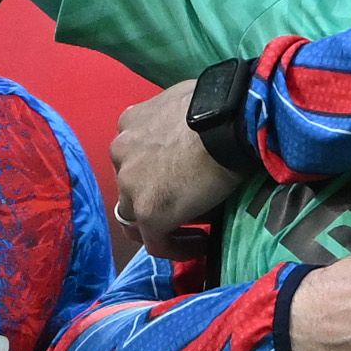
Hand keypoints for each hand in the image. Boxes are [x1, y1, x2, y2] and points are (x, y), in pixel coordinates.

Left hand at [112, 80, 237, 245]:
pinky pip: (156, 243)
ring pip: (135, 216)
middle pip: (130, 184)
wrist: (229, 121)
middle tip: (188, 203)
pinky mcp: (148, 212)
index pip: (134, 154)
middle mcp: (121, 152)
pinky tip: (201, 244)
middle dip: (154, 195)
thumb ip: (178, 122)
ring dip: (161, 223)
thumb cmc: (221, 106)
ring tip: (192, 230)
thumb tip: (198, 142)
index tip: (182, 178)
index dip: (155, 170)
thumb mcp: (189, 102)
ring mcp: (130, 184)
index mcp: (130, 123)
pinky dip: (177, 247)